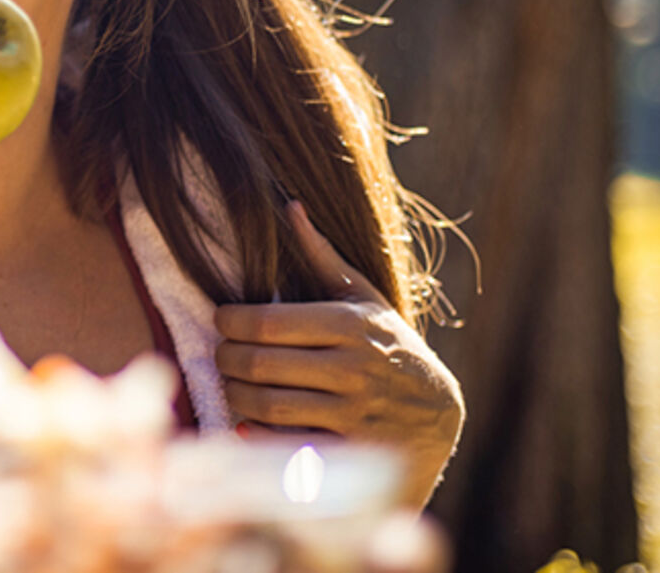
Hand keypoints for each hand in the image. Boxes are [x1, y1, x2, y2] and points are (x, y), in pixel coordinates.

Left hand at [214, 203, 464, 508]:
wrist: (439, 416)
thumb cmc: (392, 348)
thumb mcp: (365, 300)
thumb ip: (323, 258)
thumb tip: (291, 208)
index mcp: (351, 325)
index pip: (269, 322)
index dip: (232, 322)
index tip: (222, 320)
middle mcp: (353, 368)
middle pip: (260, 364)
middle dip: (226, 359)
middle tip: (220, 354)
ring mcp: (353, 413)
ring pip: (267, 404)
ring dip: (235, 394)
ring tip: (231, 383)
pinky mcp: (349, 450)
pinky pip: (285, 443)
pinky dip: (258, 433)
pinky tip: (249, 420)